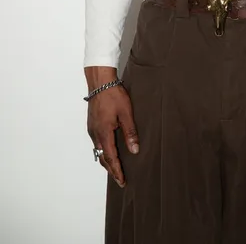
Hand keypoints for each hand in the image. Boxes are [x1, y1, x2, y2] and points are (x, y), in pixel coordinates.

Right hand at [86, 73, 138, 187]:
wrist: (100, 82)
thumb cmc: (114, 95)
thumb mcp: (126, 113)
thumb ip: (130, 133)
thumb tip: (134, 150)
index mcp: (104, 133)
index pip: (111, 158)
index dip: (117, 171)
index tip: (122, 181)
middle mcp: (95, 134)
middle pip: (102, 157)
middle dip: (111, 169)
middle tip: (119, 179)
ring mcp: (92, 129)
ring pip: (98, 150)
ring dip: (106, 160)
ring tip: (115, 168)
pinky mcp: (91, 124)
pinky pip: (97, 142)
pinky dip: (103, 150)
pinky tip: (108, 149)